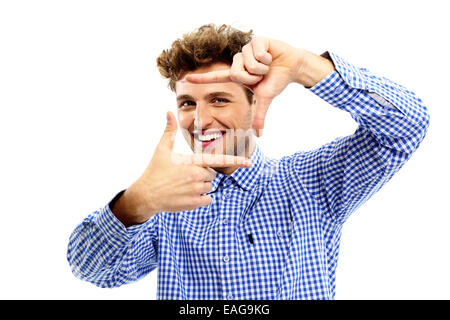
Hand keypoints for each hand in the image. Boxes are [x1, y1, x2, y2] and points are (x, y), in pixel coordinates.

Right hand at [112, 111, 251, 226]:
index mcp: (193, 161)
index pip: (218, 160)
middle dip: (202, 173)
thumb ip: (170, 130)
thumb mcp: (162, 149)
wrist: (146, 195)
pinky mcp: (194, 203)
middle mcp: (197, 176)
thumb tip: (169, 112)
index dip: (235, 161)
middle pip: (211, 173)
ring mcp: (196, 191)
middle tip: (184, 174)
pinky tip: (186, 194)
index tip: (249, 162)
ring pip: (209, 186)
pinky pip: (207, 199)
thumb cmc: (155, 170)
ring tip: (182, 185)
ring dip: (200, 186)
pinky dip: (200, 198)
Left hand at [186, 37, 306, 135]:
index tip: (186, 79)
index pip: (216, 77)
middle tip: (262, 75)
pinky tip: (271, 55)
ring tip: (267, 65)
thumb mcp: (265, 99)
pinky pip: (257, 52)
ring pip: (248, 63)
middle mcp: (238, 61)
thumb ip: (259, 115)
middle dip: (252, 77)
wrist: (292, 67)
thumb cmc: (276, 81)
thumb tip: (259, 135)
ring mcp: (245, 49)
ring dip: (262, 67)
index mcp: (237, 74)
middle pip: (235, 73)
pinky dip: (267, 57)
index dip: (201, 79)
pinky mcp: (255, 40)